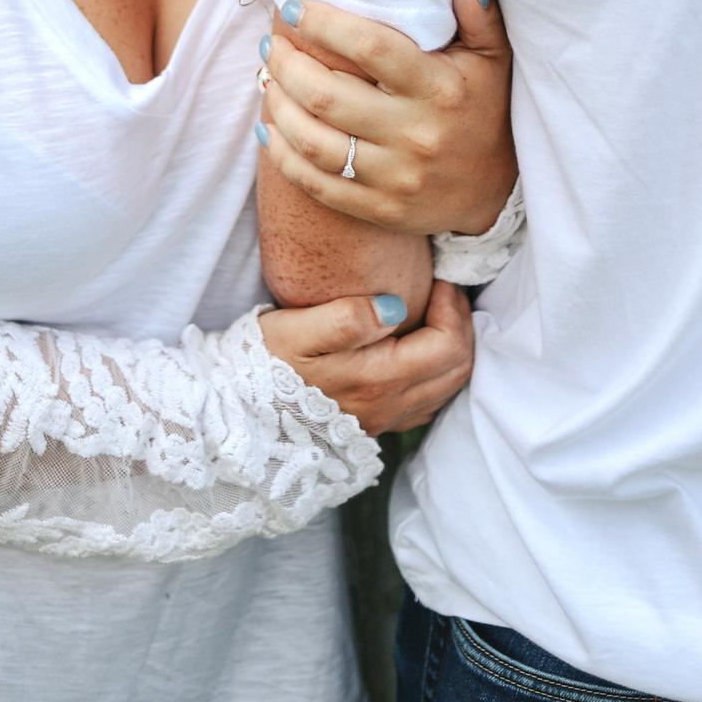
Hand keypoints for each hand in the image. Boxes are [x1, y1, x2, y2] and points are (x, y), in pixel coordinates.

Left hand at [259, 0, 514, 235]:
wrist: (494, 192)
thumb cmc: (485, 110)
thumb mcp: (494, 59)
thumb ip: (480, 17)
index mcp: (439, 90)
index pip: (371, 48)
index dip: (324, 25)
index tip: (294, 9)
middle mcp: (415, 135)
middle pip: (328, 96)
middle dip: (287, 64)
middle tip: (271, 44)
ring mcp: (395, 178)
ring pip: (314, 142)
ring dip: (278, 107)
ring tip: (267, 79)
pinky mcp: (379, 208)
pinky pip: (317, 185)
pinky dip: (283, 157)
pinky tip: (268, 130)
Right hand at [259, 280, 473, 436]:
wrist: (240, 413)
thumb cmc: (264, 363)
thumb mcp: (297, 331)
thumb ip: (347, 318)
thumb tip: (395, 306)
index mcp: (378, 380)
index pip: (448, 345)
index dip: (453, 307)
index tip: (438, 277)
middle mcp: (390, 406)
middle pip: (458, 369)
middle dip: (462, 323)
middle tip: (445, 289)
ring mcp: (385, 420)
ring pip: (448, 387)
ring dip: (454, 346)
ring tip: (438, 311)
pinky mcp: (376, 424)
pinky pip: (429, 401)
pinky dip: (439, 370)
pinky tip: (420, 345)